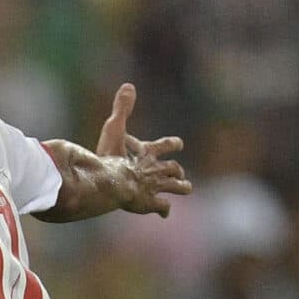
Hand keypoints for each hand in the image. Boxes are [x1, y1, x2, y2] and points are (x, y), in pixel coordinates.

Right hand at [94, 84, 191, 217]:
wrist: (113, 183)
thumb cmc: (111, 157)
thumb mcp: (114, 129)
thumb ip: (121, 108)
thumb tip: (129, 85)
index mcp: (149, 153)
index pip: (165, 146)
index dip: (172, 145)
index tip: (178, 144)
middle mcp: (156, 169)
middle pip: (173, 168)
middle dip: (178, 170)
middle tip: (181, 172)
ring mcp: (154, 187)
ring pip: (175, 186)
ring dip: (181, 187)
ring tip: (187, 189)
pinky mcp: (150, 203)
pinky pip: (161, 207)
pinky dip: (164, 209)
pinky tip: (165, 213)